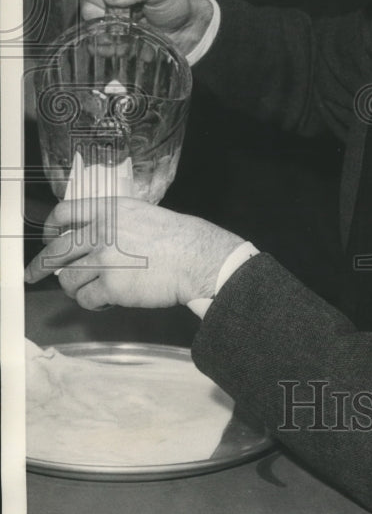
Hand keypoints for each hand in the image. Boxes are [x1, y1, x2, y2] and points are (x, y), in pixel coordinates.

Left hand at [25, 198, 246, 310]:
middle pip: (56, 251)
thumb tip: (90, 241)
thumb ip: (114, 224)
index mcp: (109, 210)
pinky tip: (108, 300)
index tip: (48, 237)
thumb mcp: (142, 215)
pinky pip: (87, 299)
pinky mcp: (111, 287)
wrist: (197, 258)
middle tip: (33, 274)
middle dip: (39, 266)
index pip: (65, 213)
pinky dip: (94, 303)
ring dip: (77, 288)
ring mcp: (105, 260)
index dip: (51, 227)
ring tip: (95, 290)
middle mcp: (101, 232)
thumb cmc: (179, 239)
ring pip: (69, 279)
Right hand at [81, 0, 213, 56]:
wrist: (183, 28)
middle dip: (110, 18)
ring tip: (134, 30)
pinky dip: (113, 47)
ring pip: (91, 29)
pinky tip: (129, 43)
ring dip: (112, 34)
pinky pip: (97, 45)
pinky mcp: (107, 33)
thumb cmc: (174, 3)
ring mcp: (103, 13)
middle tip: (132, 19)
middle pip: (87, 10)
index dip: (104, 0)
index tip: (126, 5)